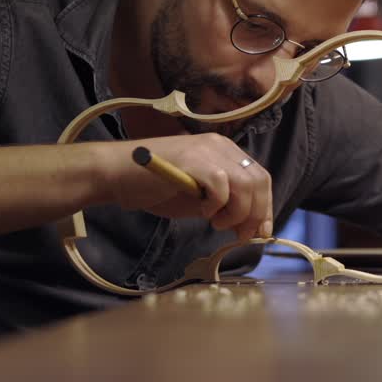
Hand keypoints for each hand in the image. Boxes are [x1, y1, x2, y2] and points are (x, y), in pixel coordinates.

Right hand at [105, 134, 272, 241]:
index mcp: (224, 150)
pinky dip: (218, 206)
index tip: (261, 231)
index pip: (259, 177)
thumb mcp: (196, 196)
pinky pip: (222, 187)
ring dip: (237, 213)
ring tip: (217, 224)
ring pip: (245, 186)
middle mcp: (221, 145)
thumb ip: (222, 204)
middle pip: (259, 181)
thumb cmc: (152, 187)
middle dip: (256, 214)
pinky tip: (203, 213)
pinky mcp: (195, 161)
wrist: (117, 173)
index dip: (265, 207)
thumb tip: (247, 225)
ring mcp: (208, 150)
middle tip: (241, 235)